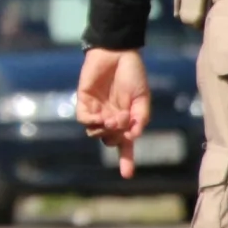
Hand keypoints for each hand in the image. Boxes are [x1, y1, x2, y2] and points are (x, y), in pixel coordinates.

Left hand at [76, 48, 150, 177]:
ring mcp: (96, 110)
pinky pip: (84, 119)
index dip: (127, 160)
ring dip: (105, 130)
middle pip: (109, 140)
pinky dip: (92, 122)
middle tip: (123, 123)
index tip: (128, 176)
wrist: (117, 52)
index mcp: (125, 119)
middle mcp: (110, 118)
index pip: (125, 144)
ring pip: (95, 132)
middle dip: (117, 137)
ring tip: (114, 118)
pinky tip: (101, 116)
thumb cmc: (132, 74)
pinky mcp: (83, 101)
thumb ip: (141, 118)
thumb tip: (133, 136)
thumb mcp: (143, 98)